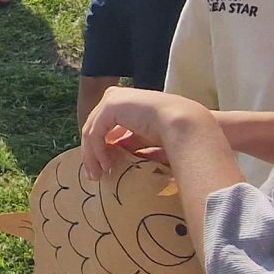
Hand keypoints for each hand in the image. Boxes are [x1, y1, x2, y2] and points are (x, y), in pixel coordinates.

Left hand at [79, 88, 206, 180]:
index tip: (103, 169)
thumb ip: (129, 144)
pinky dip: (97, 151)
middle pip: (94, 128)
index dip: (101, 148)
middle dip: (92, 153)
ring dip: (92, 156)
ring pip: (91, 131)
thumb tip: (114, 157)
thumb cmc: (172, 134)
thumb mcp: (144, 141)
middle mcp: (117, 97)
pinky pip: (95, 132)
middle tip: (94, 175)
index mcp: (126, 104)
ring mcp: (112, 99)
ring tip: (98, 175)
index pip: (104, 126)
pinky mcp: (110, 106)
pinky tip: (106, 165)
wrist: (182, 124)